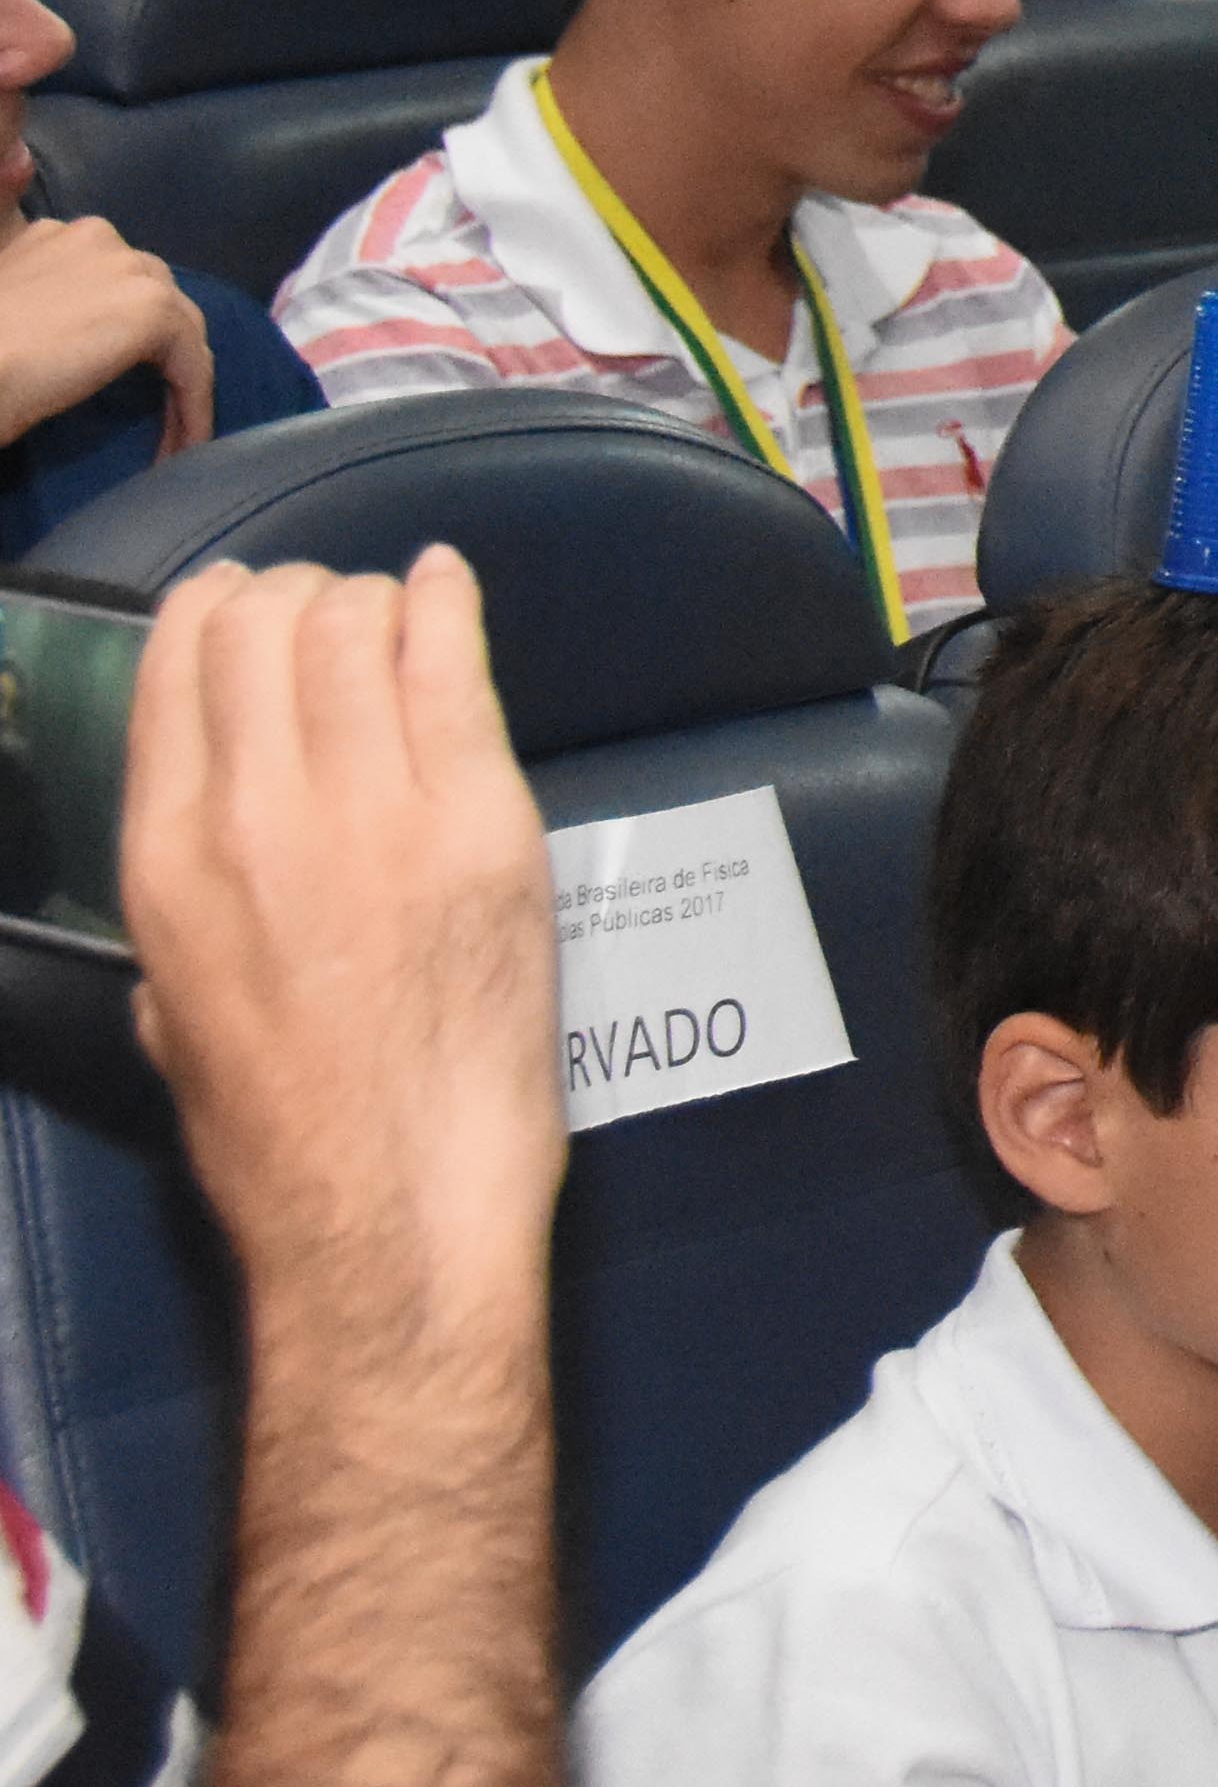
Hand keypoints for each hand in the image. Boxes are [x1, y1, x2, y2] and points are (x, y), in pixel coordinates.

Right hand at [0, 209, 213, 455]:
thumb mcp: (10, 313)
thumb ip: (46, 302)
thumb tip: (80, 334)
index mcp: (56, 236)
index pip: (113, 282)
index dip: (119, 331)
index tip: (114, 378)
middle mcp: (98, 237)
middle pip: (156, 302)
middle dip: (160, 357)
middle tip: (155, 414)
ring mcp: (130, 270)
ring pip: (181, 334)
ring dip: (181, 388)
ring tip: (171, 441)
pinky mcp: (152, 311)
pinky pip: (193, 367)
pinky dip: (192, 410)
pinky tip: (180, 451)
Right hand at [120, 551, 564, 1314]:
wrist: (390, 1202)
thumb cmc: (282, 1130)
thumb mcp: (172, 1003)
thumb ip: (181, 898)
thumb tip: (211, 820)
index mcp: (166, 858)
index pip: (178, 667)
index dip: (216, 611)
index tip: (247, 602)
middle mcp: (256, 814)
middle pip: (266, 627)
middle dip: (298, 598)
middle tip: (332, 613)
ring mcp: (374, 811)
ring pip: (355, 627)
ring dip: (369, 602)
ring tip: (390, 614)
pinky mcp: (482, 822)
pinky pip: (453, 666)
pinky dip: (445, 604)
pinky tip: (444, 584)